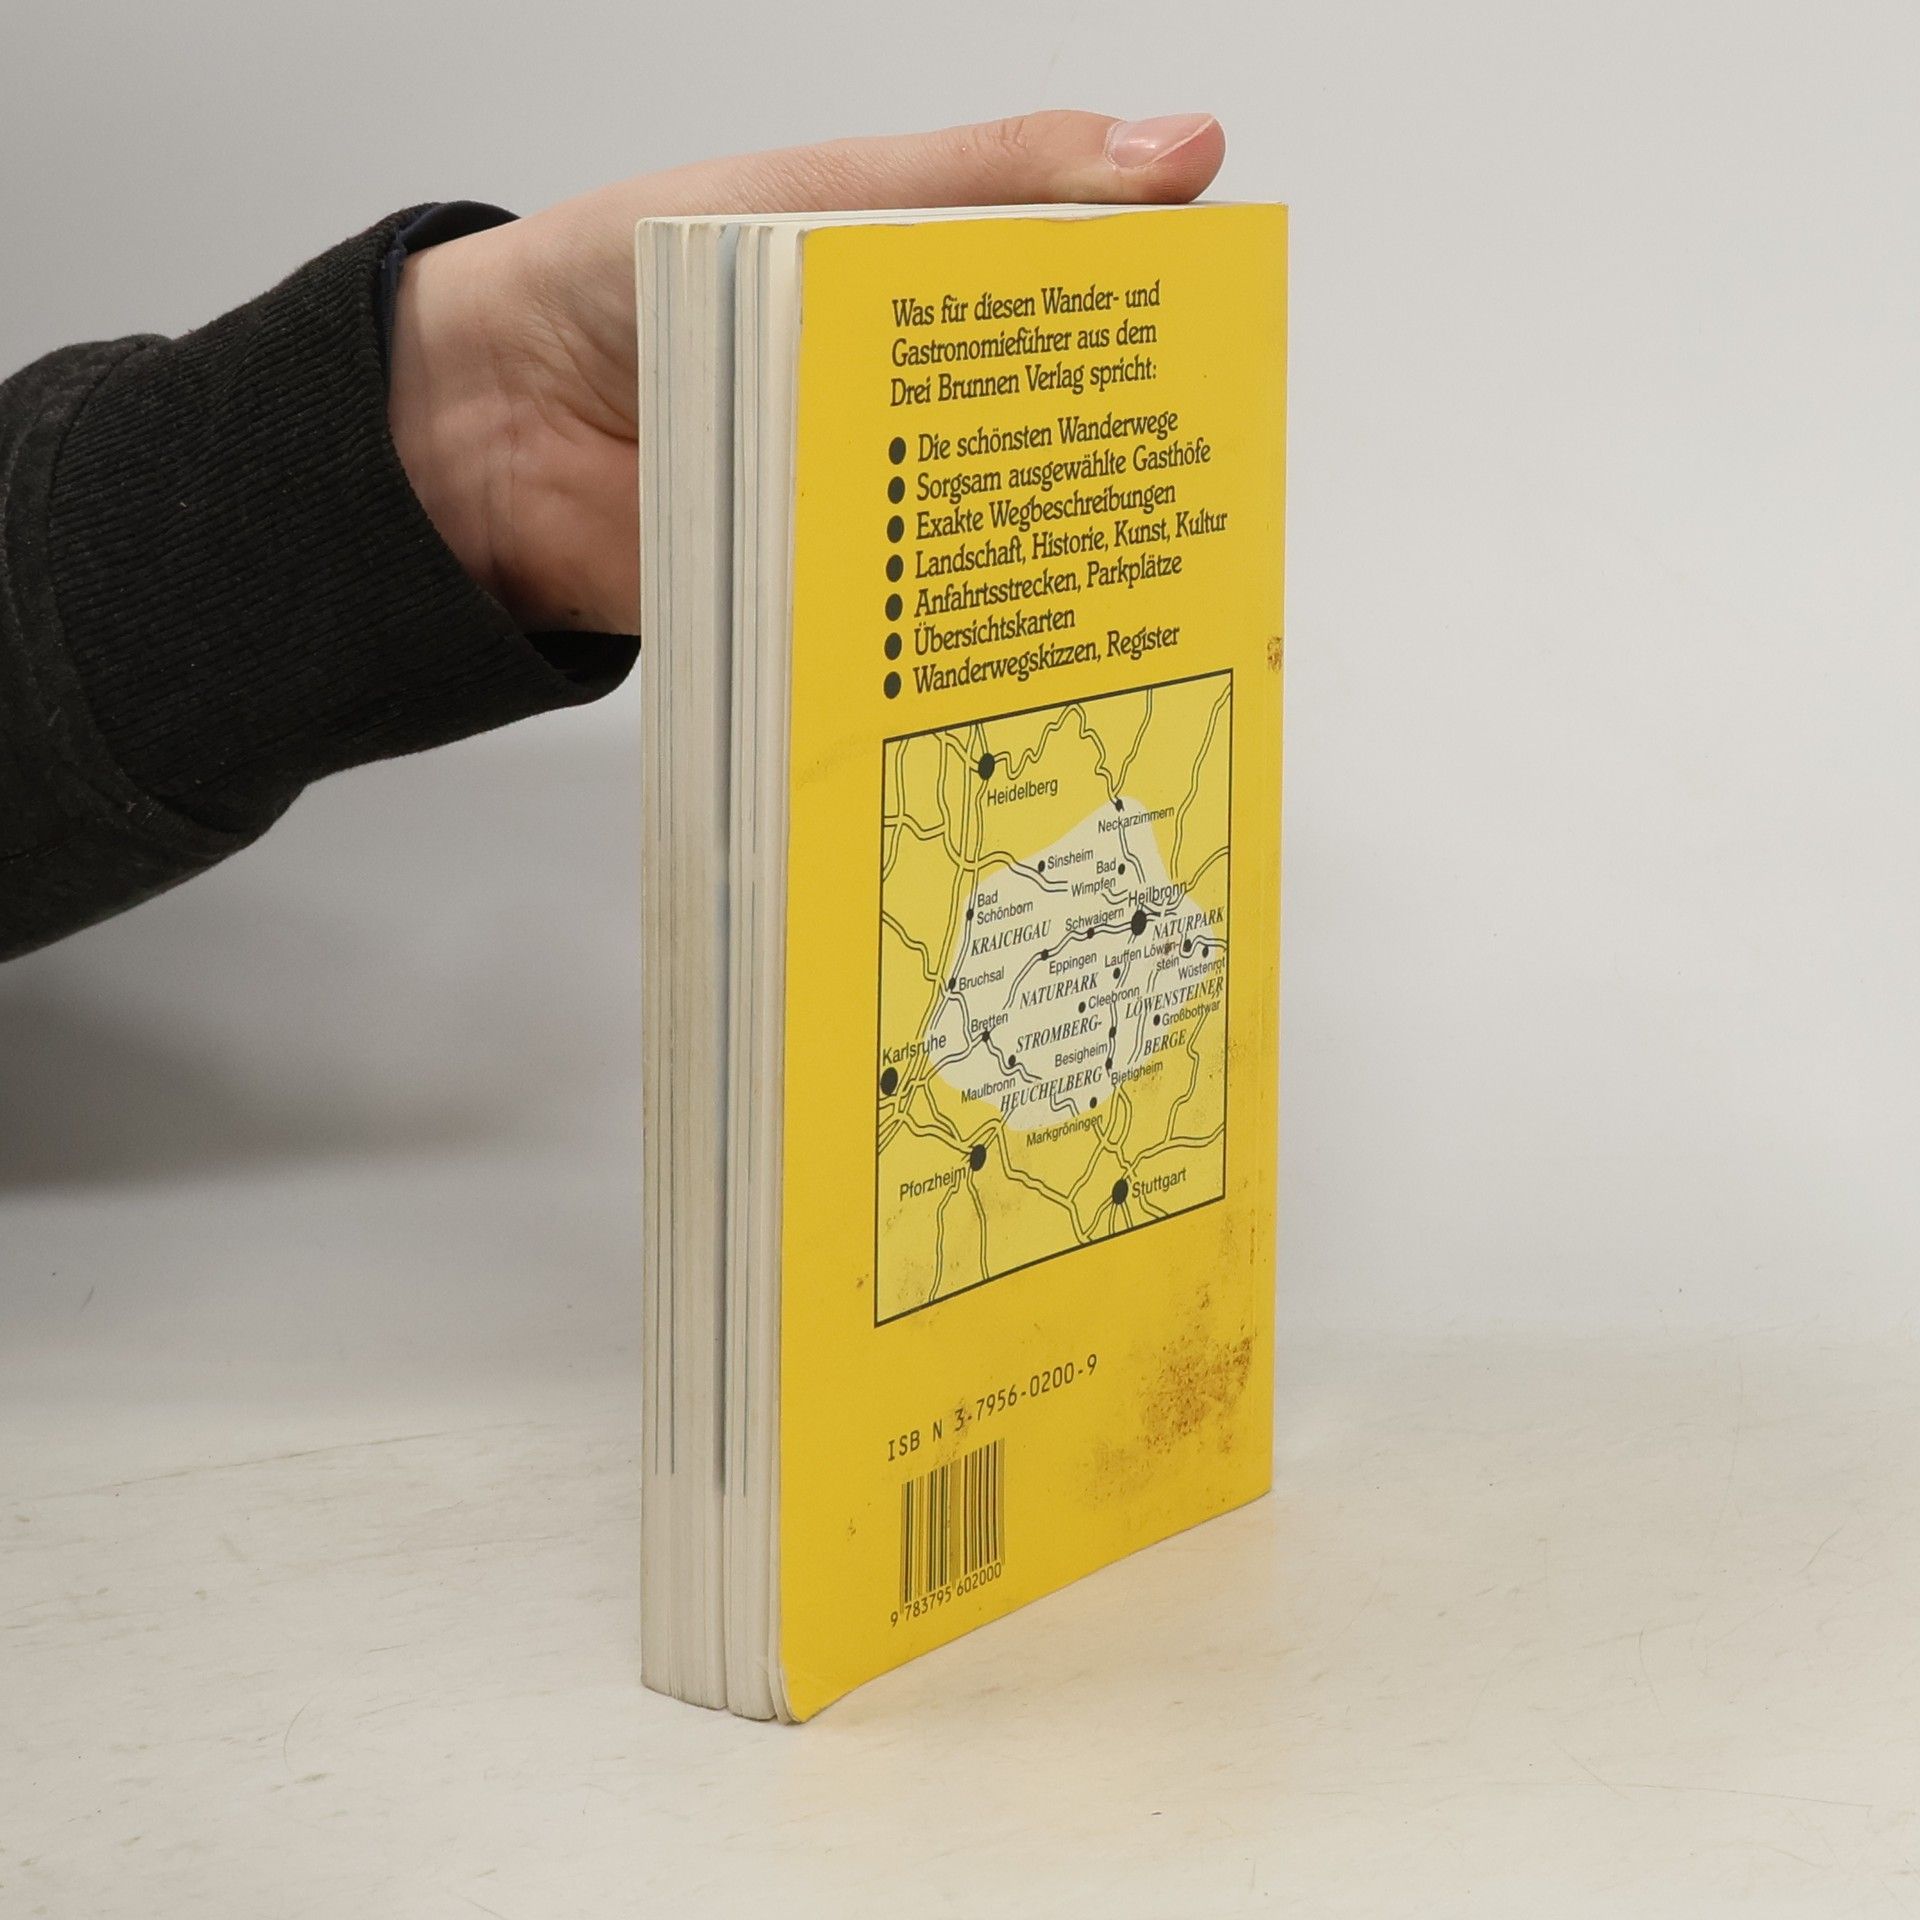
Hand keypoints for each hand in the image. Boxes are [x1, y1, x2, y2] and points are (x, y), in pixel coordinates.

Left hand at [386, 110, 1225, 633]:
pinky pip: (910, 620)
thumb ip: (987, 182)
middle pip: (1043, 435)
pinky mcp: (831, 599)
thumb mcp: (817, 199)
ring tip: (1128, 567)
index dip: (1153, 321)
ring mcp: (868, 505)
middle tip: (1189, 477)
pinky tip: (1015, 634)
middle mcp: (905, 403)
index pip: (1071, 304)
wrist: (480, 426)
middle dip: (1111, 458)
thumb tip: (1182, 147)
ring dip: (1044, 551)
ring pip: (989, 535)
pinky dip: (953, 629)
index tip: (1227, 341)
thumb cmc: (625, 282)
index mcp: (917, 292)